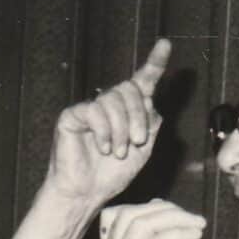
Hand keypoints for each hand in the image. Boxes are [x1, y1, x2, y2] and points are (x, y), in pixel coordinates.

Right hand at [45, 39, 171, 211]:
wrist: (87, 193)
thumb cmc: (112, 174)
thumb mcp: (143, 150)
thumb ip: (151, 123)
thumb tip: (152, 101)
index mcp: (129, 111)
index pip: (142, 81)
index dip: (154, 62)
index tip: (165, 44)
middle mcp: (109, 105)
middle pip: (129, 89)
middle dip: (138, 115)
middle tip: (138, 141)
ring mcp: (90, 109)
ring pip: (112, 99)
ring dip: (121, 129)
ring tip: (117, 151)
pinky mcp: (72, 116)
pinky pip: (93, 110)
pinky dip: (103, 131)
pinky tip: (102, 148)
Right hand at [98, 200, 212, 238]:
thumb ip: (163, 231)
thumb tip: (156, 204)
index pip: (116, 216)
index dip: (149, 207)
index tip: (181, 216)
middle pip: (126, 217)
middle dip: (165, 210)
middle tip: (194, 220)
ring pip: (140, 227)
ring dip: (176, 220)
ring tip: (198, 227)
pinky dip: (180, 233)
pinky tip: (196, 237)